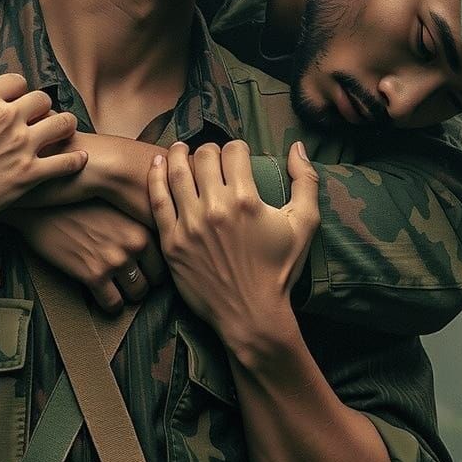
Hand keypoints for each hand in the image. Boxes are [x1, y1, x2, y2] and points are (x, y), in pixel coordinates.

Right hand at [0, 55, 87, 228]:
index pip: (16, 81)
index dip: (17, 89)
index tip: (16, 98)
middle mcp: (8, 116)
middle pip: (41, 100)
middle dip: (41, 106)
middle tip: (41, 114)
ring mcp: (21, 145)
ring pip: (60, 124)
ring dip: (65, 124)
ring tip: (66, 128)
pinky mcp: (29, 174)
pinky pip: (64, 161)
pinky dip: (75, 159)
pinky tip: (80, 157)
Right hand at [2, 200, 165, 311]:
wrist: (42, 207)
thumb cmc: (78, 202)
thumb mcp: (115, 205)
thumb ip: (137, 222)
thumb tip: (154, 237)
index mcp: (142, 226)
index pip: (165, 257)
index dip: (155, 265)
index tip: (146, 267)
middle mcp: (134, 244)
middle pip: (155, 279)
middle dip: (144, 281)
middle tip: (131, 279)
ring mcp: (115, 261)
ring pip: (137, 294)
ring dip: (129, 294)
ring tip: (119, 288)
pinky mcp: (93, 276)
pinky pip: (113, 304)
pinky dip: (111, 304)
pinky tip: (104, 295)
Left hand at [148, 140, 319, 346]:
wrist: (252, 314)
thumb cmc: (280, 270)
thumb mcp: (305, 224)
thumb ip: (306, 181)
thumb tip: (297, 147)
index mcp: (245, 200)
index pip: (233, 152)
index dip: (237, 148)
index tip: (237, 155)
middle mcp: (214, 208)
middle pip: (204, 157)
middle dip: (210, 150)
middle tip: (212, 156)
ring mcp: (189, 225)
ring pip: (176, 172)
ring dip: (178, 154)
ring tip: (180, 149)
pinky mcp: (171, 242)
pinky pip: (157, 200)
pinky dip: (155, 177)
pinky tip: (158, 164)